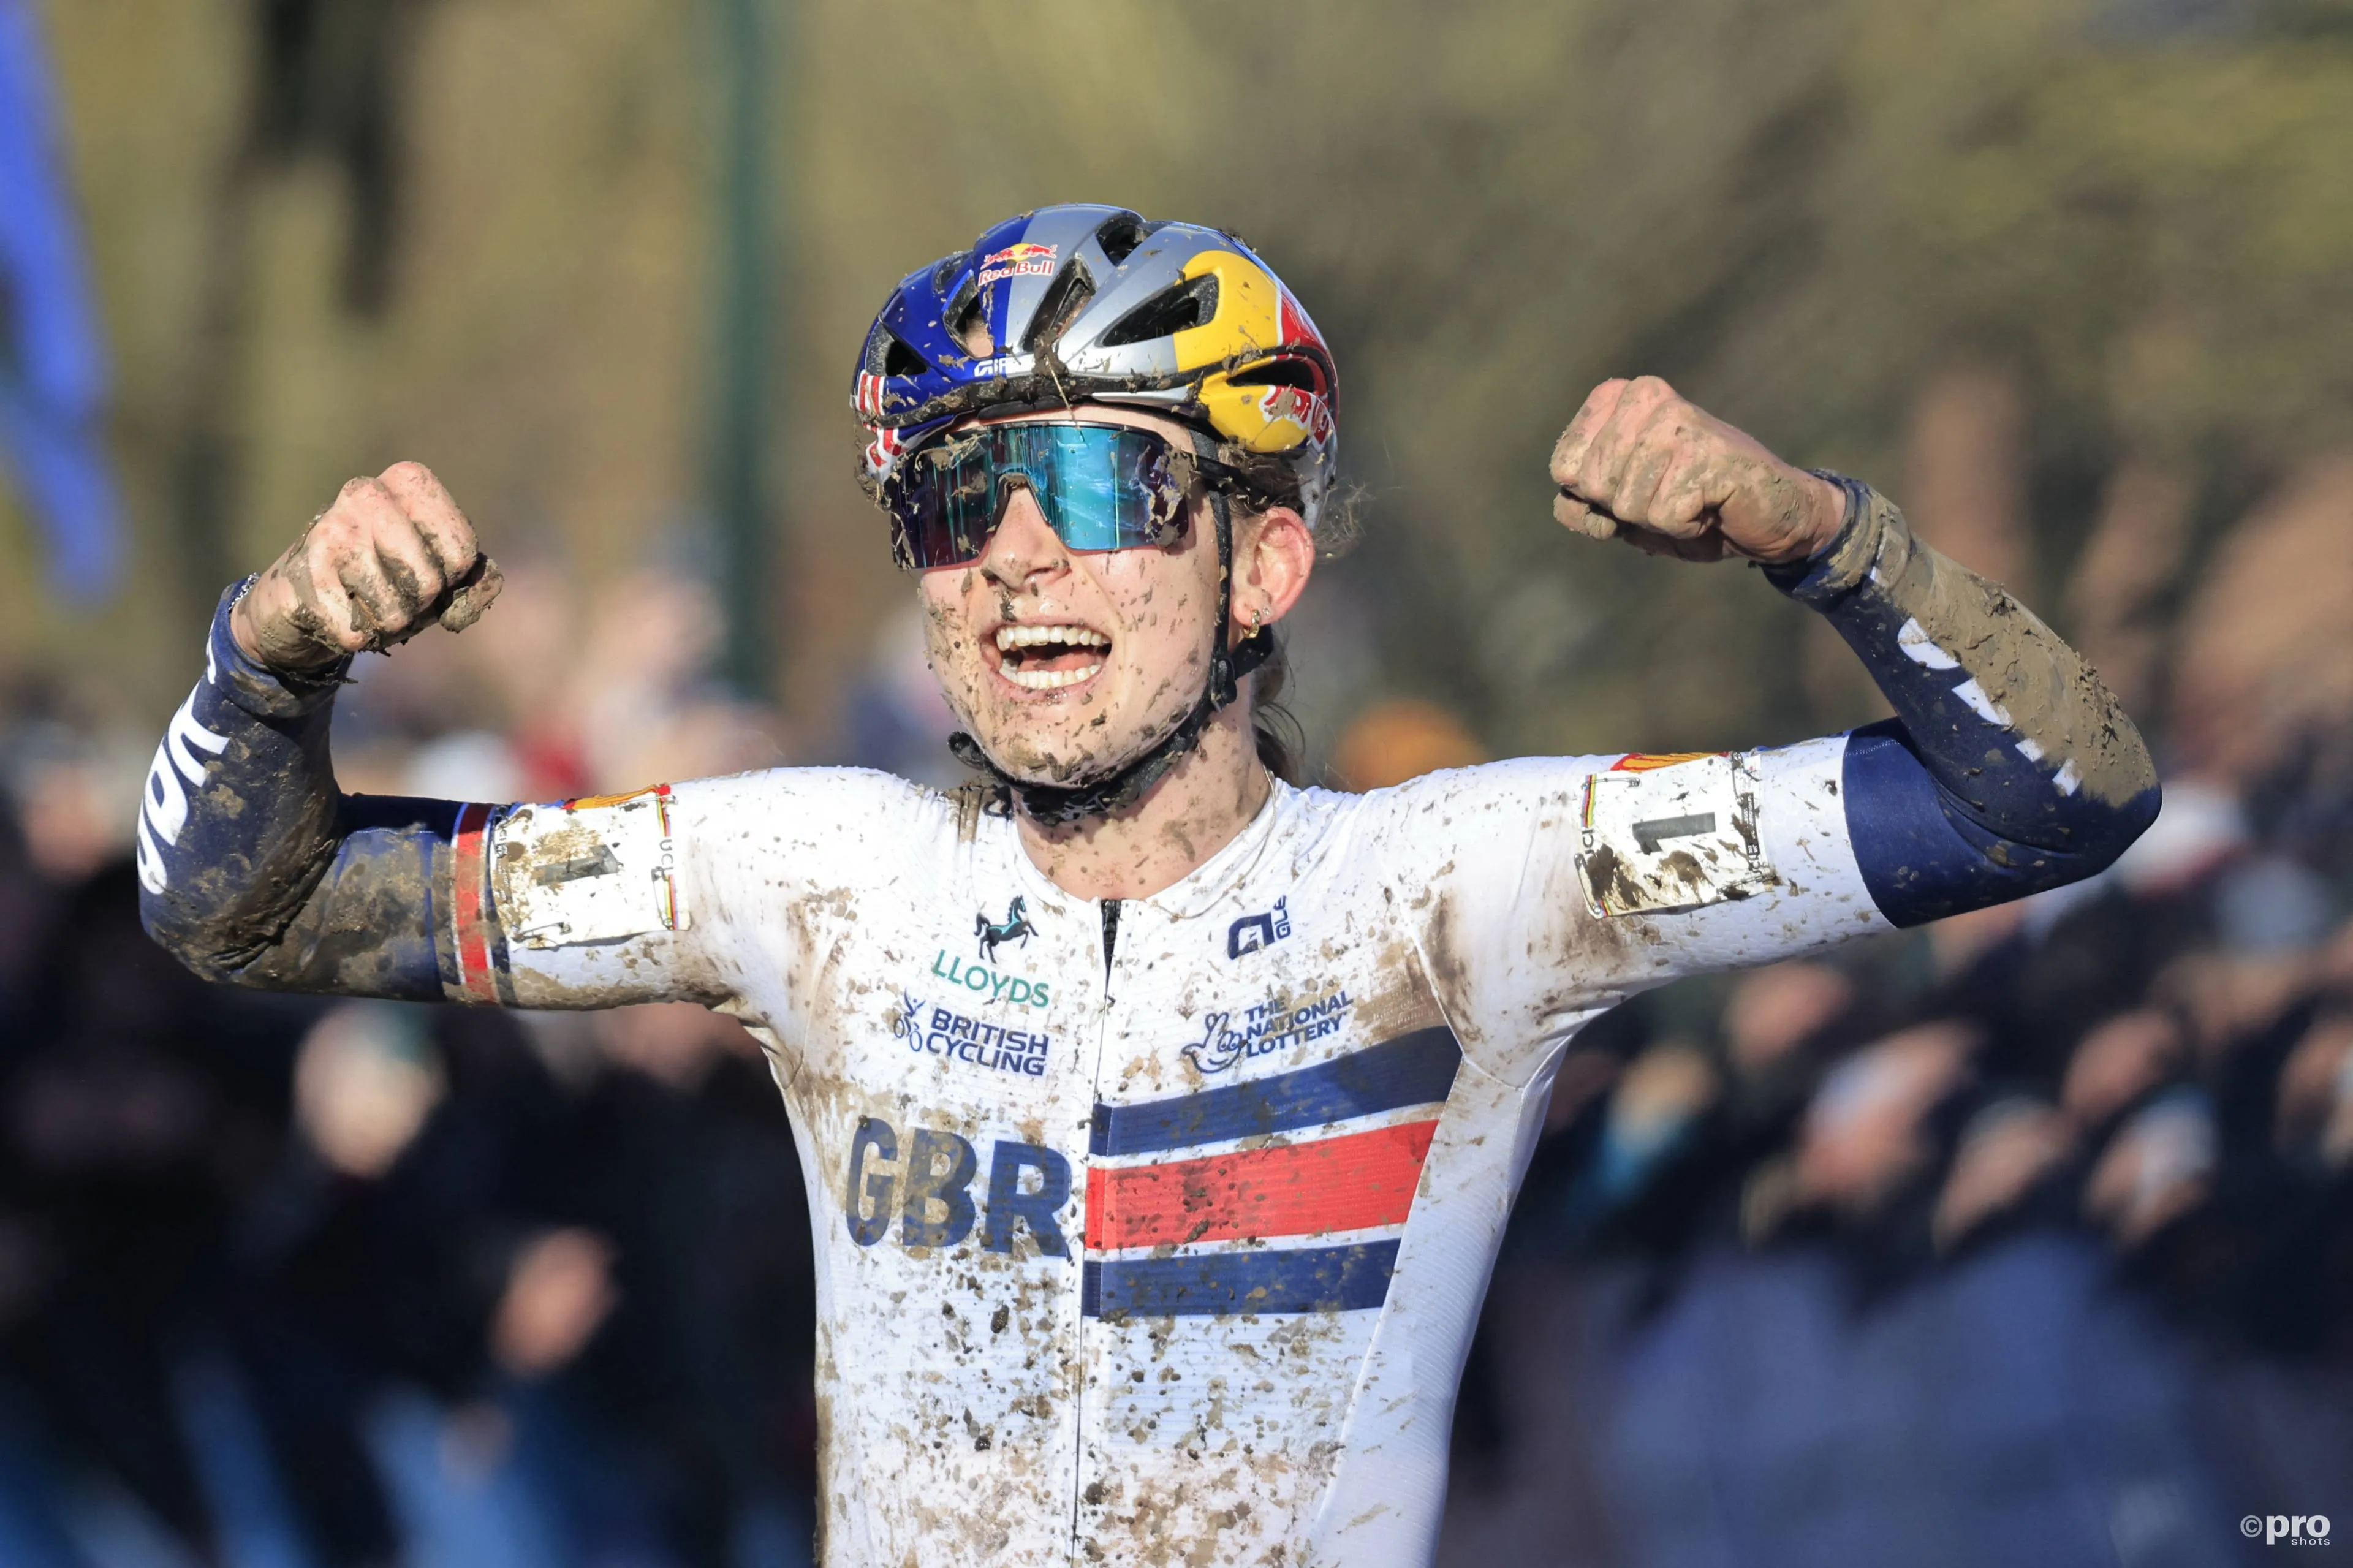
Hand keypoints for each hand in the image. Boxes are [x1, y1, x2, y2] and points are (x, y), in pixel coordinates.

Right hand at [231, 462, 501, 672]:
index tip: (425, 569)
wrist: (303, 596)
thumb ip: (475, 579)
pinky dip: (353, 637)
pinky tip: (334, 611)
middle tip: (391, 590)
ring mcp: (330, 530)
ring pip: (394, 612)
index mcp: (408, 482)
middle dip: (418, 605)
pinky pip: (355, 633)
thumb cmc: (385, 579)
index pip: (462, 553)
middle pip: (429, 583)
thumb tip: (485, 586)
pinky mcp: (301, 571)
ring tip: (363, 600)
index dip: (451, 581)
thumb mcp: (438, 574)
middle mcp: (365, 493)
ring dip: (385, 624)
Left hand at [1549, 376, 1845, 565]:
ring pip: (1626, 503)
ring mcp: (1676, 420)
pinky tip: (1710, 505)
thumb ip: (1582, 504)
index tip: (1636, 490)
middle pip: (1592, 485)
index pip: (1563, 467)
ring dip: (1659, 519)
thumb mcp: (1623, 511)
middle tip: (1670, 495)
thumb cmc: (1690, 508)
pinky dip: (1685, 526)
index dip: (1593, 501)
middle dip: (1627, 511)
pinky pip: (1663, 515)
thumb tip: (1568, 500)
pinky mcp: (1706, 450)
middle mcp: (1645, 396)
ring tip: (1692, 498)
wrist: (1767, 517)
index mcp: (1619, 398)